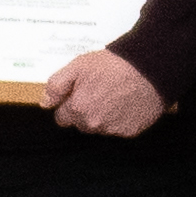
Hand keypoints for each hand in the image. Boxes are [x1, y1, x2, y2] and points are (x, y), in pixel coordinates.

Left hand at [44, 47, 163, 137]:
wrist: (150, 68)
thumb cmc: (115, 65)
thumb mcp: (78, 66)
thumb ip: (56, 86)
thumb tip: (45, 103)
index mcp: (78, 109)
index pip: (62, 118)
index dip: (69, 104)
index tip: (79, 93)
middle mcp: (94, 124)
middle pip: (81, 124)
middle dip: (85, 110)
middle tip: (99, 91)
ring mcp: (113, 130)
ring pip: (99, 127)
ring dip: (103, 116)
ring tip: (114, 95)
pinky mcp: (131, 131)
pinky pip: (118, 129)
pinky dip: (120, 119)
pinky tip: (126, 103)